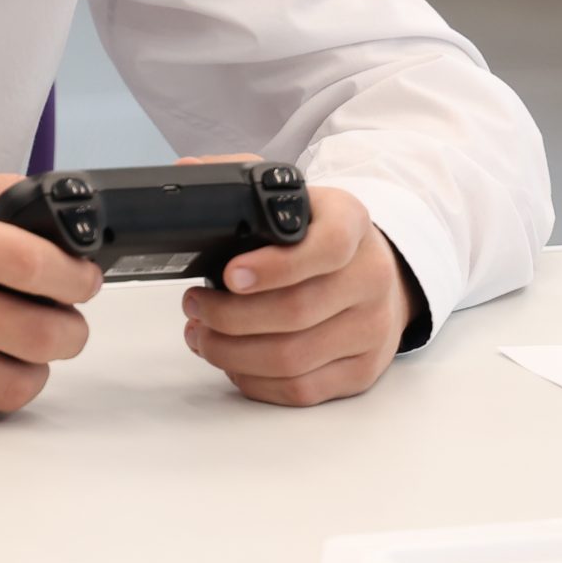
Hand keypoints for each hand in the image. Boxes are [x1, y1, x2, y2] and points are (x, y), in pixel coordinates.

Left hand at [181, 179, 411, 405]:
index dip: (274, 267)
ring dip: (232, 352)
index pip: (325, 247)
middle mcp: (370, 276)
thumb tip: (184, 173)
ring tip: (201, 335)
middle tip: (194, 306)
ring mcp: (371, 328)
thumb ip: (240, 177)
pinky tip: (231, 362)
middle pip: (296, 311)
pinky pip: (302, 389)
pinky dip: (254, 381)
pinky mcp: (363, 369)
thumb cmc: (320, 234)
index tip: (228, 274)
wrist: (377, 272)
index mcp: (352, 223)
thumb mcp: (294, 196)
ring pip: (293, 357)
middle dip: (229, 315)